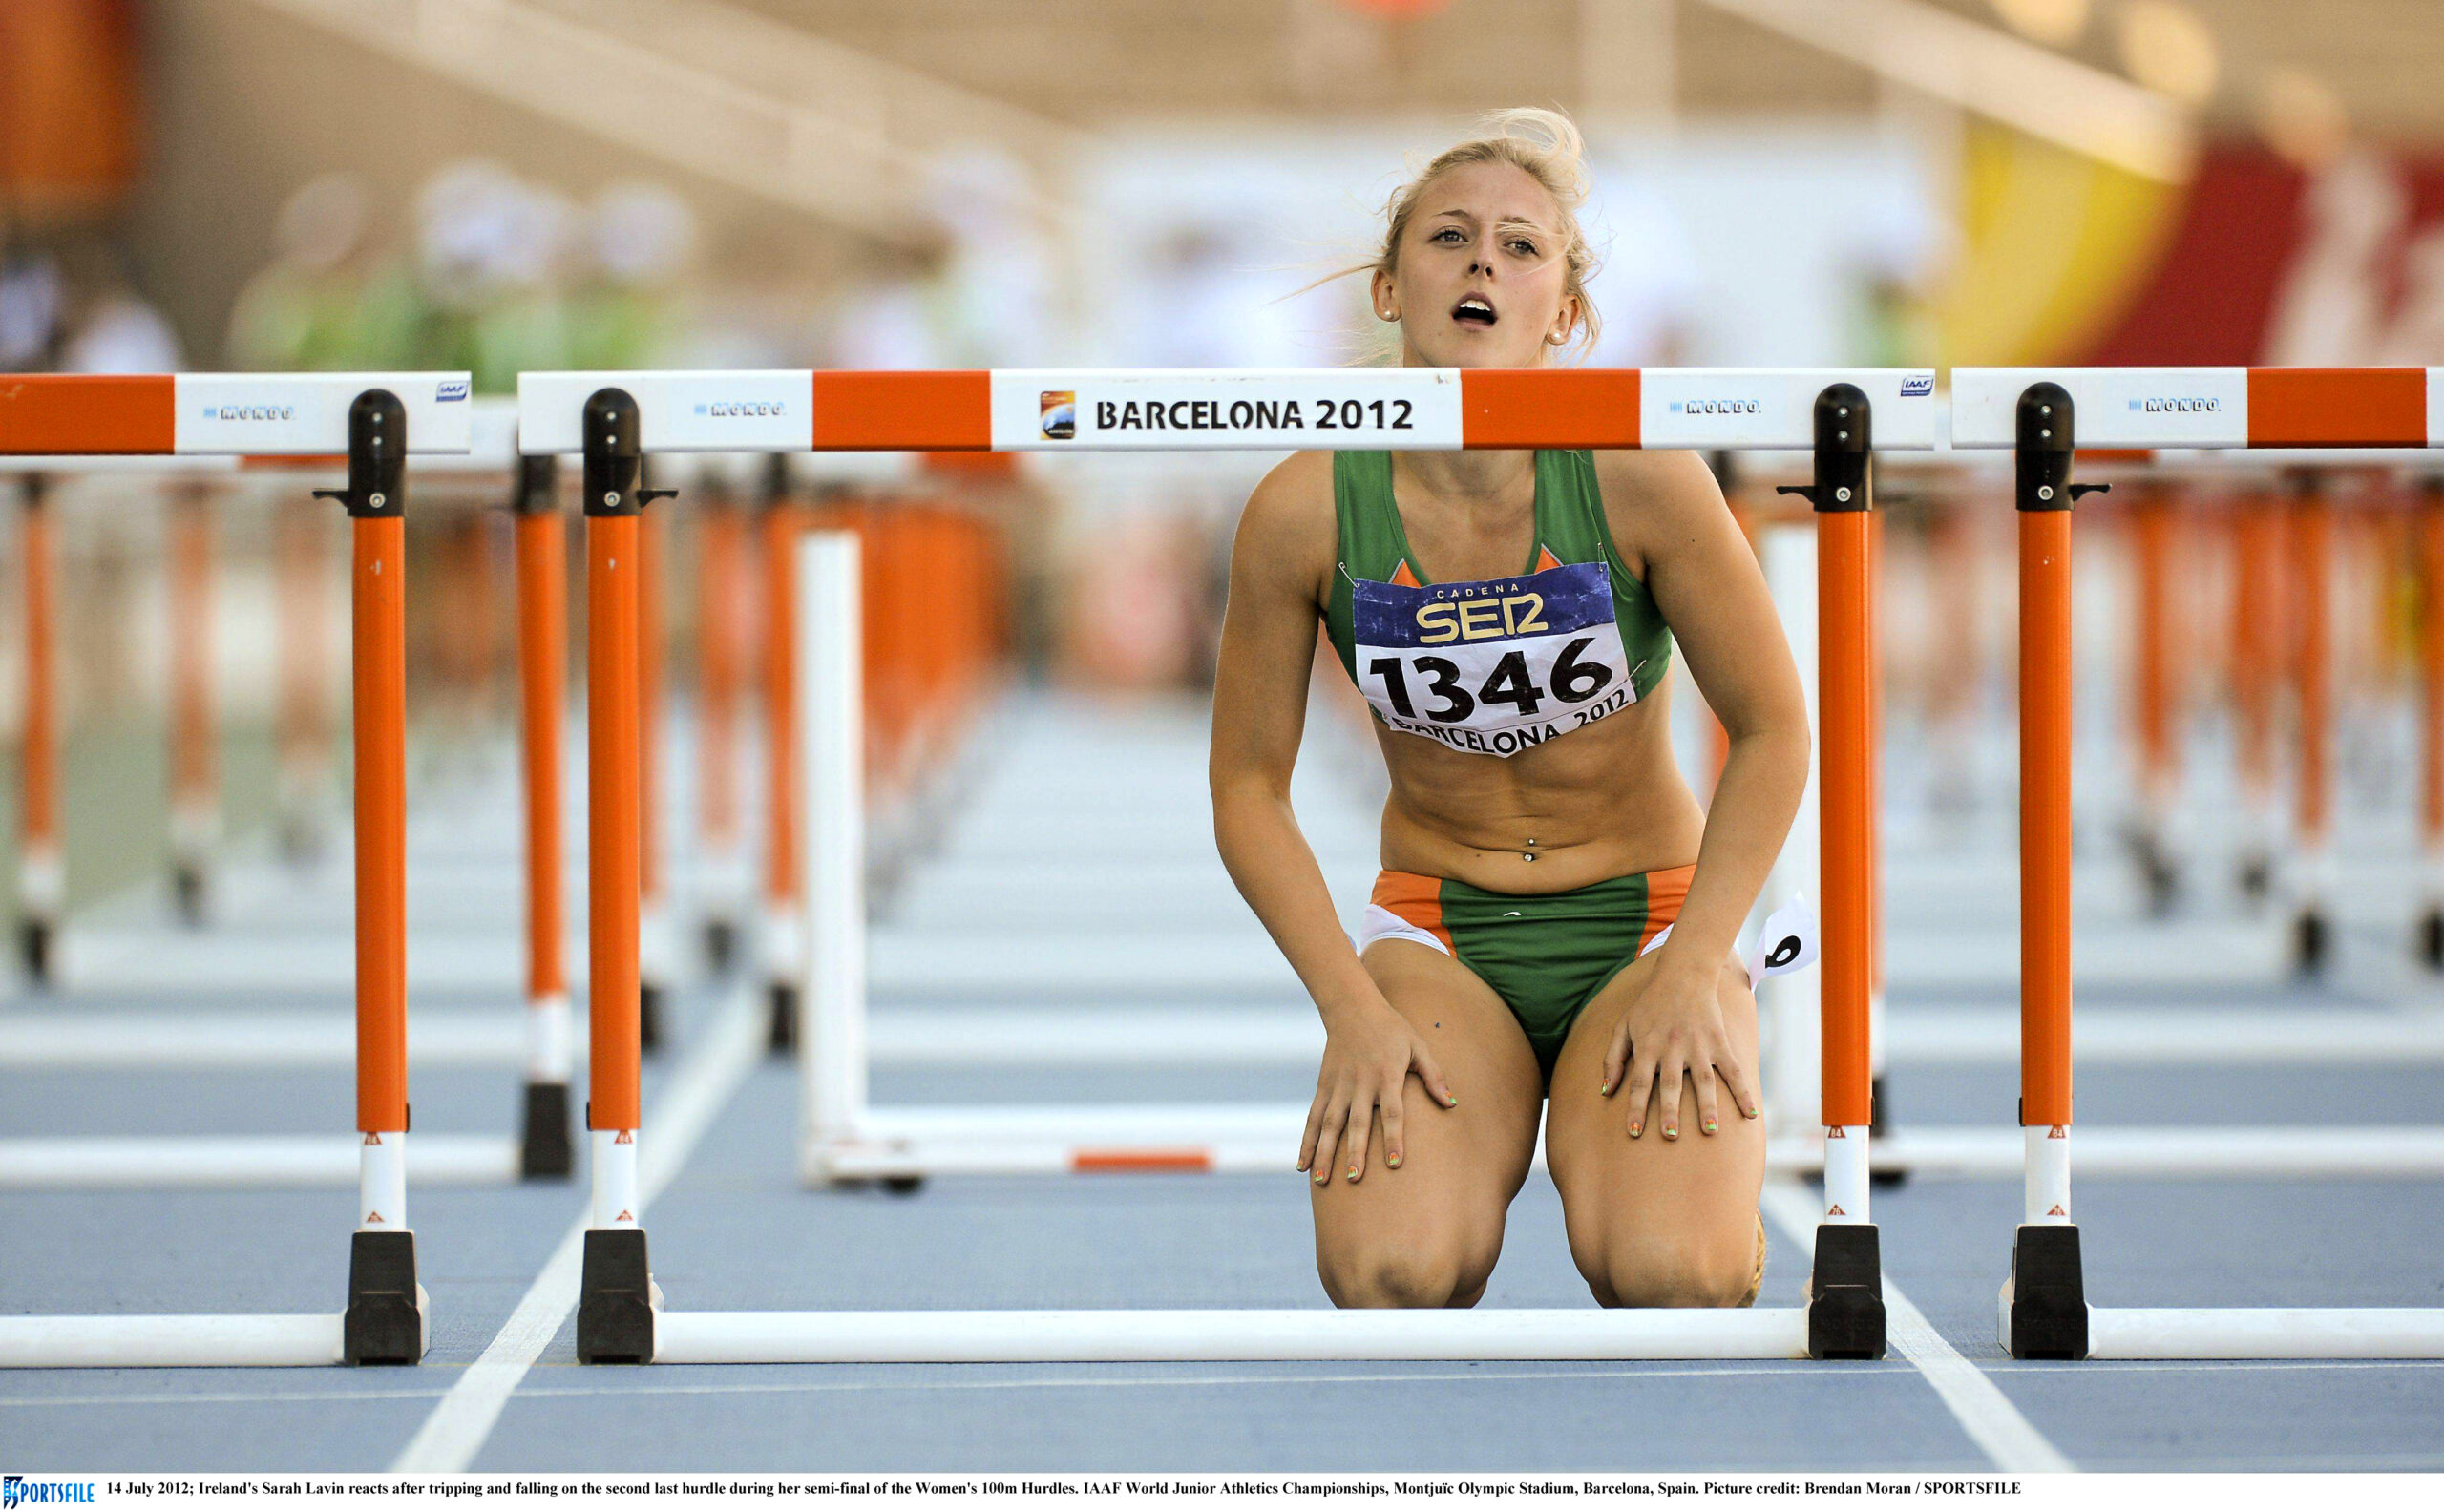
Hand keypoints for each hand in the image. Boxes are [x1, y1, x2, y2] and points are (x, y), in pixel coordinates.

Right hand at [1298, 995, 1455, 1185]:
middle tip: (1355, 1179)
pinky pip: (1313, 1117)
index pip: (1392, 1112)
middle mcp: (1360, 1082)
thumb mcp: (1418, 1046)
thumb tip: (1451, 1104)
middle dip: (1354, 1151)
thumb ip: (1434, 1075)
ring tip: (1321, 1181)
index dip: (1394, 1138)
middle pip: (1357, 1122)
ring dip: (1325, 1152)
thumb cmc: (1392, 1029)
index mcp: (1387, 1075)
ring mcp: (1338, 1085)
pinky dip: (1307, 1141)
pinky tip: (1303, 1164)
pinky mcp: (1323, 1086)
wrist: (1352, 1007)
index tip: (1395, 1164)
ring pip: (1330, 1123)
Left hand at [1600, 957, 1760, 1140]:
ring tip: (1710, 1131)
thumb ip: (1612, 1058)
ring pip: (1704, 1081)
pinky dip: (1743, 1092)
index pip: (1639, 1083)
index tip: (1634, 1131)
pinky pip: (1733, 1071)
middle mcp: (1672, 1048)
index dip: (1636, 1107)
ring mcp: (1699, 1046)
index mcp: (1647, 1047)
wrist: (1683, 976)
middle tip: (1669, 1135)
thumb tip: (1606, 1091)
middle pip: (1670, 1084)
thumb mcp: (1623, 1026)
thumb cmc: (1648, 1006)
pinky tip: (1750, 1114)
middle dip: (1669, 1111)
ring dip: (1707, 1106)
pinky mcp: (1719, 1043)